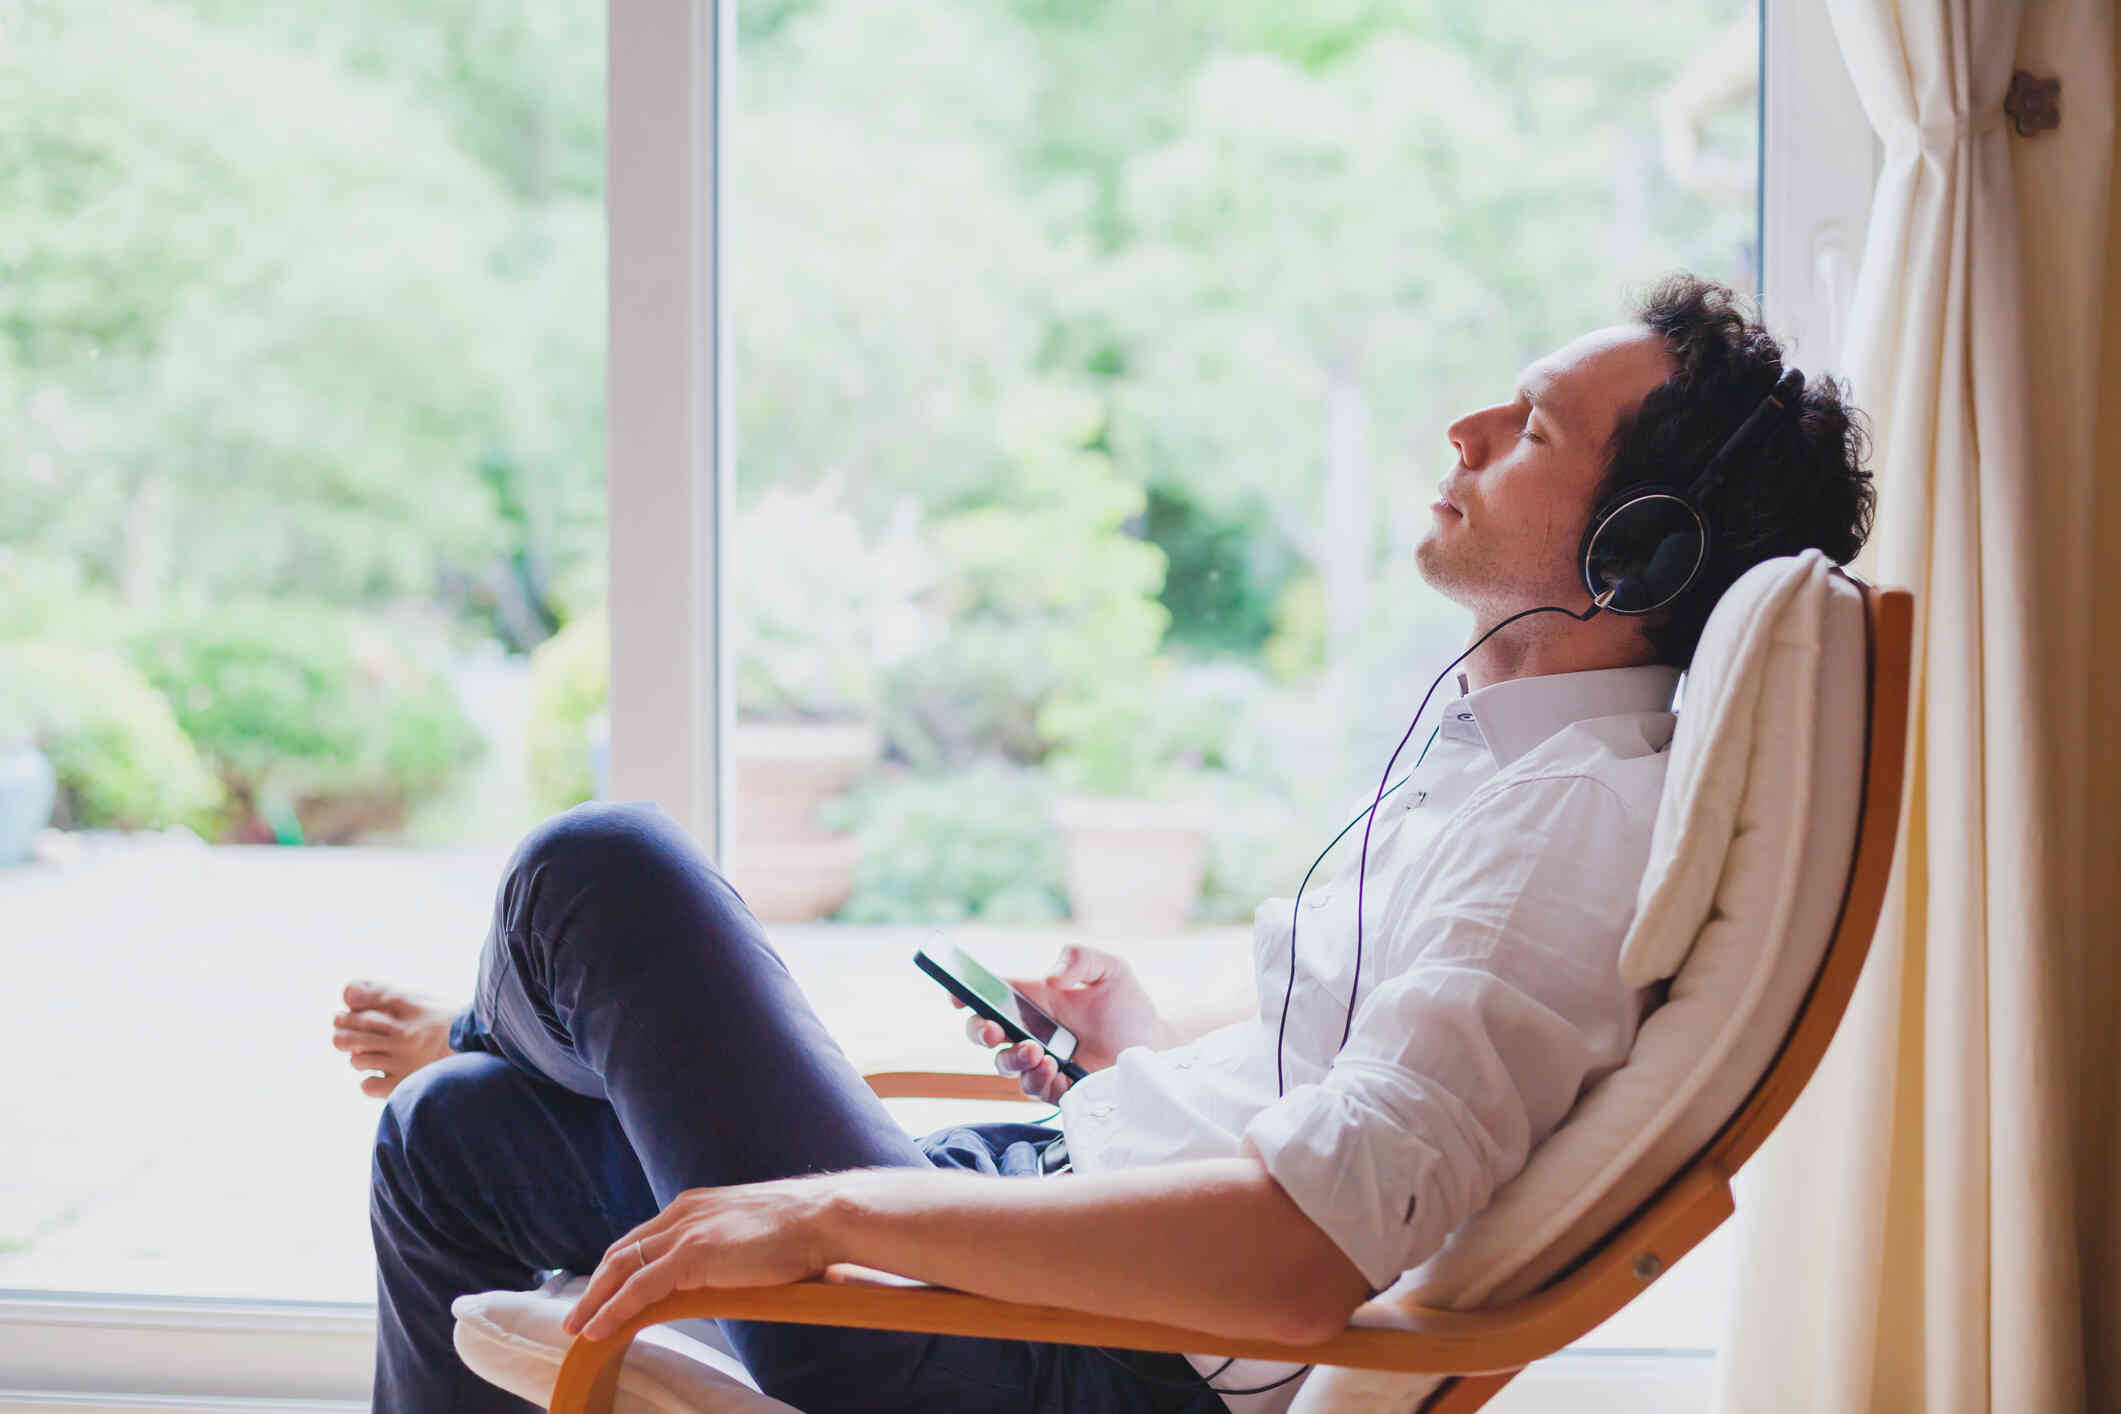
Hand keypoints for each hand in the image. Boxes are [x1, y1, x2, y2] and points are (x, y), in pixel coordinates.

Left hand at [562, 1178, 836, 1340]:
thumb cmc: (800, 1229)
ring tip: (575, 1327)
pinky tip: (598, 1329)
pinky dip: (613, 1309)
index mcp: (694, 1204)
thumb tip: (724, 1274)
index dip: (618, 1266)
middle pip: (622, 1251)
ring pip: (622, 1268)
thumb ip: (726, 1247)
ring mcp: (685, 1231)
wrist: (821, 1218)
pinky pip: (639, 1287)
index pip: (642, 1237)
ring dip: (594, 1299)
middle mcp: (681, 1212)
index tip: (602, 1289)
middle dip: (595, 1284)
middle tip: (576, 1313)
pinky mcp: (692, 1254)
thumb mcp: (749, 1232)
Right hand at [953, 944, 1171, 1101]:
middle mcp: (1030, 1030)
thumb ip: (1080, 958)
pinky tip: (1053, 1070)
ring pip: (1004, 1065)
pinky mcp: (1057, 1089)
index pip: (988, 994)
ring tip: (1037, 1052)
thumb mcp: (1110, 970)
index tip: (955, 993)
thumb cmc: (1129, 1006)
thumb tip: (1052, 976)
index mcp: (1034, 998)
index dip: (964, 992)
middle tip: (993, 1030)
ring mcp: (1040, 1061)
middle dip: (979, 1031)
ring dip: (1012, 1059)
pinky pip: (1033, 1090)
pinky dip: (1036, 1081)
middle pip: (983, 1033)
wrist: (1158, 1048)